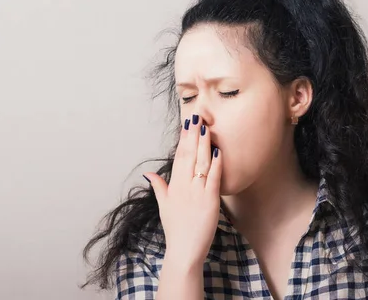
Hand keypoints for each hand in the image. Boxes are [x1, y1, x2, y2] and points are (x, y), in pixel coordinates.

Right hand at [144, 114, 222, 268]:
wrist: (183, 251)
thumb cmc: (175, 229)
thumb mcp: (163, 206)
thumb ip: (158, 187)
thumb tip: (149, 174)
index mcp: (173, 186)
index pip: (179, 157)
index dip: (183, 139)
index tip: (186, 124)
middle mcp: (184, 186)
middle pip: (188, 155)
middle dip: (193, 135)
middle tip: (197, 117)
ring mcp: (196, 193)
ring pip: (201, 163)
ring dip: (204, 144)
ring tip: (206, 127)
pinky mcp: (210, 201)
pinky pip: (213, 178)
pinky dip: (216, 164)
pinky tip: (218, 151)